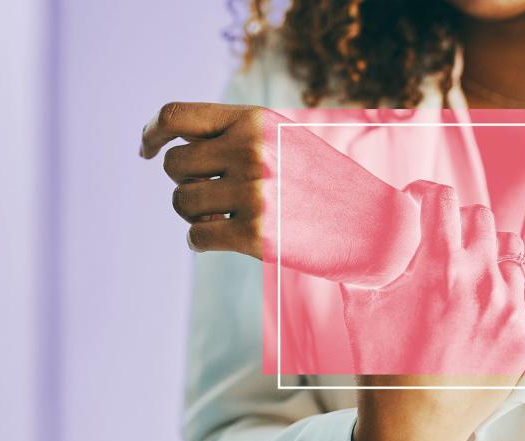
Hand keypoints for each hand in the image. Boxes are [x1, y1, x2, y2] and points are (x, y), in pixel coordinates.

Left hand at [140, 102, 421, 286]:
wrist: (377, 225)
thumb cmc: (323, 184)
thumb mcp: (282, 141)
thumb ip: (233, 135)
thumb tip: (169, 147)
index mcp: (255, 120)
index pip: (176, 116)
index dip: (152, 133)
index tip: (147, 150)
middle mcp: (251, 150)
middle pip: (173, 165)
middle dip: (184, 182)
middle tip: (210, 195)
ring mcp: (254, 192)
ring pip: (181, 202)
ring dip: (193, 213)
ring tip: (222, 216)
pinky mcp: (256, 234)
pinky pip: (196, 236)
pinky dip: (200, 240)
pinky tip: (220, 239)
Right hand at [343, 180, 524, 440]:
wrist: (415, 430)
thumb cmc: (383, 371)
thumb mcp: (360, 312)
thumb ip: (364, 266)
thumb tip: (362, 240)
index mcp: (439, 269)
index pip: (442, 200)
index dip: (424, 193)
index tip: (417, 201)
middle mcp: (481, 283)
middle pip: (479, 218)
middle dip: (455, 219)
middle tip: (439, 234)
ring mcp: (509, 310)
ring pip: (510, 249)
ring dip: (486, 247)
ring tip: (468, 263)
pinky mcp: (524, 336)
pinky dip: (513, 279)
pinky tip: (493, 287)